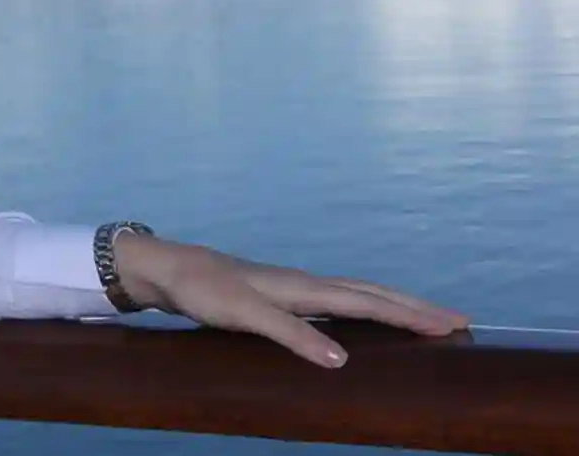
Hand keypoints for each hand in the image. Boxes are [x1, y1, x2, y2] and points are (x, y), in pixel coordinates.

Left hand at [112, 233, 469, 367]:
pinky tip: (366, 320)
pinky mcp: (282, 296)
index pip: (369, 302)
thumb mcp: (244, 315)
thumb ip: (291, 335)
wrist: (169, 269)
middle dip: (416, 308)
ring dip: (394, 305)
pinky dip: (365, 308)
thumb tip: (342, 360)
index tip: (452, 325)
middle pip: (373, 294)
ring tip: (426, 319)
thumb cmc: (203, 290)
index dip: (411, 315)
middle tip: (460, 321)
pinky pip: (338, 301)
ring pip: (357, 294)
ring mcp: (295, 288)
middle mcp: (306, 284)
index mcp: (304, 287)